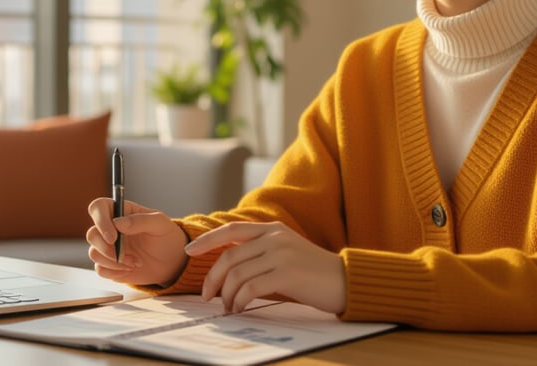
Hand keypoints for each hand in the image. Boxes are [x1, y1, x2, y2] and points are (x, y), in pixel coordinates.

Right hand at [87, 198, 187, 286]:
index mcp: (121, 212)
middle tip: (123, 256)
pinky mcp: (110, 265)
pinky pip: (100, 269)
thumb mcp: (160, 224)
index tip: (113, 237)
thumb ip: (140, 220)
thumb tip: (118, 223)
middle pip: (92, 234)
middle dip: (106, 248)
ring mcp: (109, 247)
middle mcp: (111, 228)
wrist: (172, 262)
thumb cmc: (166, 237)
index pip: (98, 208)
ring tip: (135, 262)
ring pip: (94, 253)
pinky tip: (130, 270)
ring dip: (114, 262)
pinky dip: (114, 272)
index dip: (100, 221)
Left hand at [185, 221, 345, 314]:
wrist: (346, 281)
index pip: (231, 230)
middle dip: (212, 279)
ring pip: (237, 275)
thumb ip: (262, 251)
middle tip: (207, 296)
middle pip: (229, 256)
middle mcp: (274, 237)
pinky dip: (240, 301)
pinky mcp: (287, 274)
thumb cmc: (314, 273)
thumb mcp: (286, 251)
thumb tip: (229, 266)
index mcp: (272, 229)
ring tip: (229, 308)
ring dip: (227, 296)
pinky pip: (250, 288)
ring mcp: (280, 254)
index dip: (207, 240)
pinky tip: (240, 308)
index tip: (189, 252)